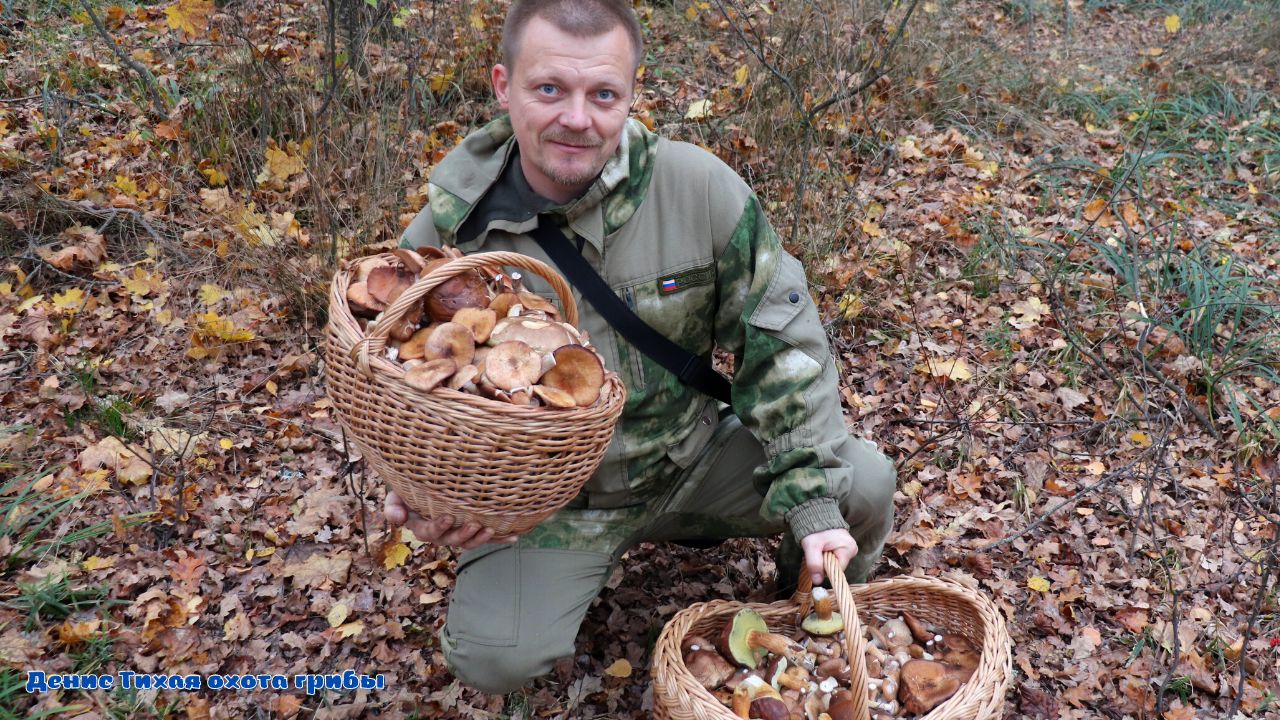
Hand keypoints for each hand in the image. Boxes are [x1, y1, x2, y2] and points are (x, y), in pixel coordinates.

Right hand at [383, 490, 519, 549]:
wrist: (425, 487)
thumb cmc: (410, 489)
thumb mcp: (396, 495)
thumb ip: (393, 506)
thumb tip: (397, 519)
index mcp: (423, 527)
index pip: (428, 532)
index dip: (438, 527)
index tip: (448, 517)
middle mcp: (442, 534)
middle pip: (452, 540)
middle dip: (464, 535)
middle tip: (475, 525)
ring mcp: (458, 533)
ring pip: (469, 542)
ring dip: (481, 539)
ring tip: (492, 530)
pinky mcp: (473, 530)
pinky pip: (486, 538)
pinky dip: (500, 539)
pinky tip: (514, 537)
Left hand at [799, 528, 858, 585]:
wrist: (816, 516)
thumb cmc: (814, 530)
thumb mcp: (811, 546)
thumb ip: (814, 564)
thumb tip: (817, 581)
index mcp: (848, 548)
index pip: (837, 570)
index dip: (825, 569)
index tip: (817, 559)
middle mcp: (852, 549)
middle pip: (837, 567)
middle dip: (825, 563)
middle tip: (817, 552)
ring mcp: (849, 549)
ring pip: (835, 563)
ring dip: (825, 559)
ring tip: (820, 548)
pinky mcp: (845, 548)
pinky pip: (835, 558)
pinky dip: (827, 556)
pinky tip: (823, 548)